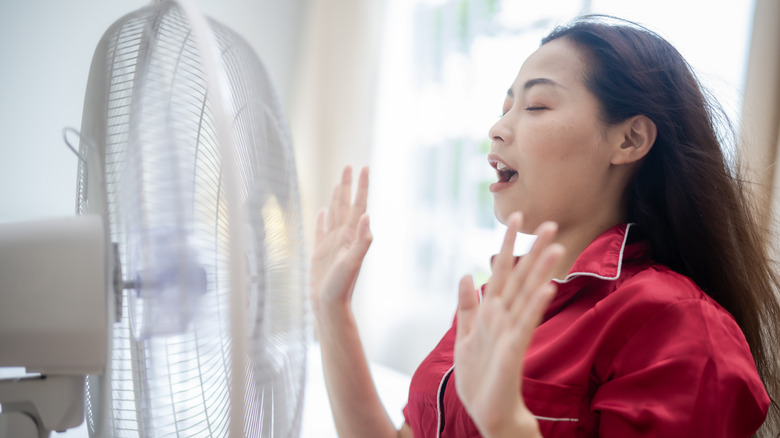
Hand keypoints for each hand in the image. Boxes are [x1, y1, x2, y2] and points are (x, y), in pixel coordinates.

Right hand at [310, 166, 371, 318]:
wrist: (329, 306)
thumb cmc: (341, 287)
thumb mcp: (352, 263)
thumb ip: (362, 241)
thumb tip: (368, 216)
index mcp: (352, 236)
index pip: (358, 205)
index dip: (361, 187)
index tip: (364, 167)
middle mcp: (343, 237)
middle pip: (345, 204)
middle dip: (348, 185)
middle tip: (350, 166)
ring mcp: (332, 244)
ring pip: (334, 214)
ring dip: (337, 198)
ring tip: (339, 183)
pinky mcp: (320, 252)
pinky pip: (321, 230)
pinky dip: (322, 219)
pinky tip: (324, 211)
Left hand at [454, 213, 564, 437]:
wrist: (487, 411)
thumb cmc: (479, 377)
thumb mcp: (464, 335)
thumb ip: (466, 305)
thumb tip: (467, 274)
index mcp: (492, 312)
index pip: (501, 271)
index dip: (507, 244)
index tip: (515, 217)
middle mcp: (505, 317)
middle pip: (521, 277)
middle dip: (533, 251)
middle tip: (551, 224)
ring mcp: (511, 331)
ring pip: (527, 295)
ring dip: (541, 272)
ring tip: (556, 248)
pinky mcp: (514, 348)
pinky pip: (526, 323)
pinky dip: (535, 305)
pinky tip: (547, 288)